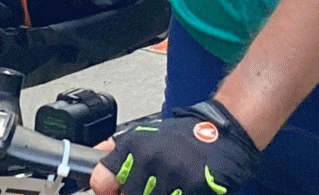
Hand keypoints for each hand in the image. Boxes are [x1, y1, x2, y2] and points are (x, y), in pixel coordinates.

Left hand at [92, 100, 260, 194]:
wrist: (224, 130)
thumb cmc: (185, 135)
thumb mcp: (145, 135)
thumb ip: (116, 153)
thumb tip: (94, 173)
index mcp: (133, 145)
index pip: (102, 180)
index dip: (108, 190)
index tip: (115, 191)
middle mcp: (150, 158)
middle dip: (140, 194)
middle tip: (153, 186)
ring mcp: (172, 174)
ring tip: (171, 187)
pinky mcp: (194, 187)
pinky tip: (184, 190)